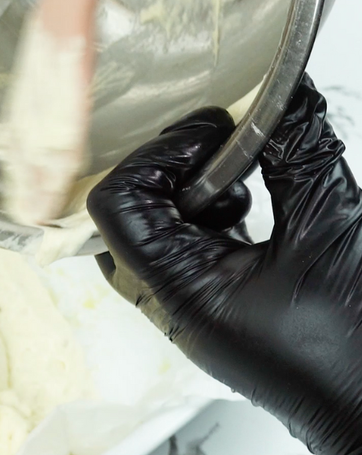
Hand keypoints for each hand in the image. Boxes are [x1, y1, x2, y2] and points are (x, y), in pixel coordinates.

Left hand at [87, 75, 361, 454]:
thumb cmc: (357, 353)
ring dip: (193, 188)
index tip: (211, 131)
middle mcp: (171, 305)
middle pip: (128, 212)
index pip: (116, 204)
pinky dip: (210, 215)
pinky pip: (188, 250)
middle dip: (172, 166)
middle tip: (226, 145)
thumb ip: (301, 157)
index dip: (158, 155)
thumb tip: (289, 100)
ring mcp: (191, 312)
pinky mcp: (217, 311)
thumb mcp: (331, 231)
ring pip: (156, 229)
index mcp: (179, 291)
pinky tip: (253, 205)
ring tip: (243, 175)